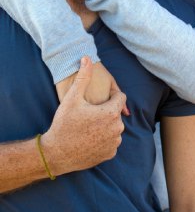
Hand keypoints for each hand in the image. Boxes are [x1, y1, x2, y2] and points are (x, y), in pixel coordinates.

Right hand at [42, 57, 125, 174]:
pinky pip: (111, 141)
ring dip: (105, 124)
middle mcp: (117, 129)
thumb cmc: (64, 124)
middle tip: (89, 113)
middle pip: (116, 112)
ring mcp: (114, 143)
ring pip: (114, 127)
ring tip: (88, 125)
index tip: (97, 98)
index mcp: (111, 113)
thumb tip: (87, 57)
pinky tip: (90, 137)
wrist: (56, 153)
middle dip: (106, 110)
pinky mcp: (110, 154)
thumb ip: (83, 76)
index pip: (120, 97)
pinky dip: (104, 138)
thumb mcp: (72, 98)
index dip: (111, 95)